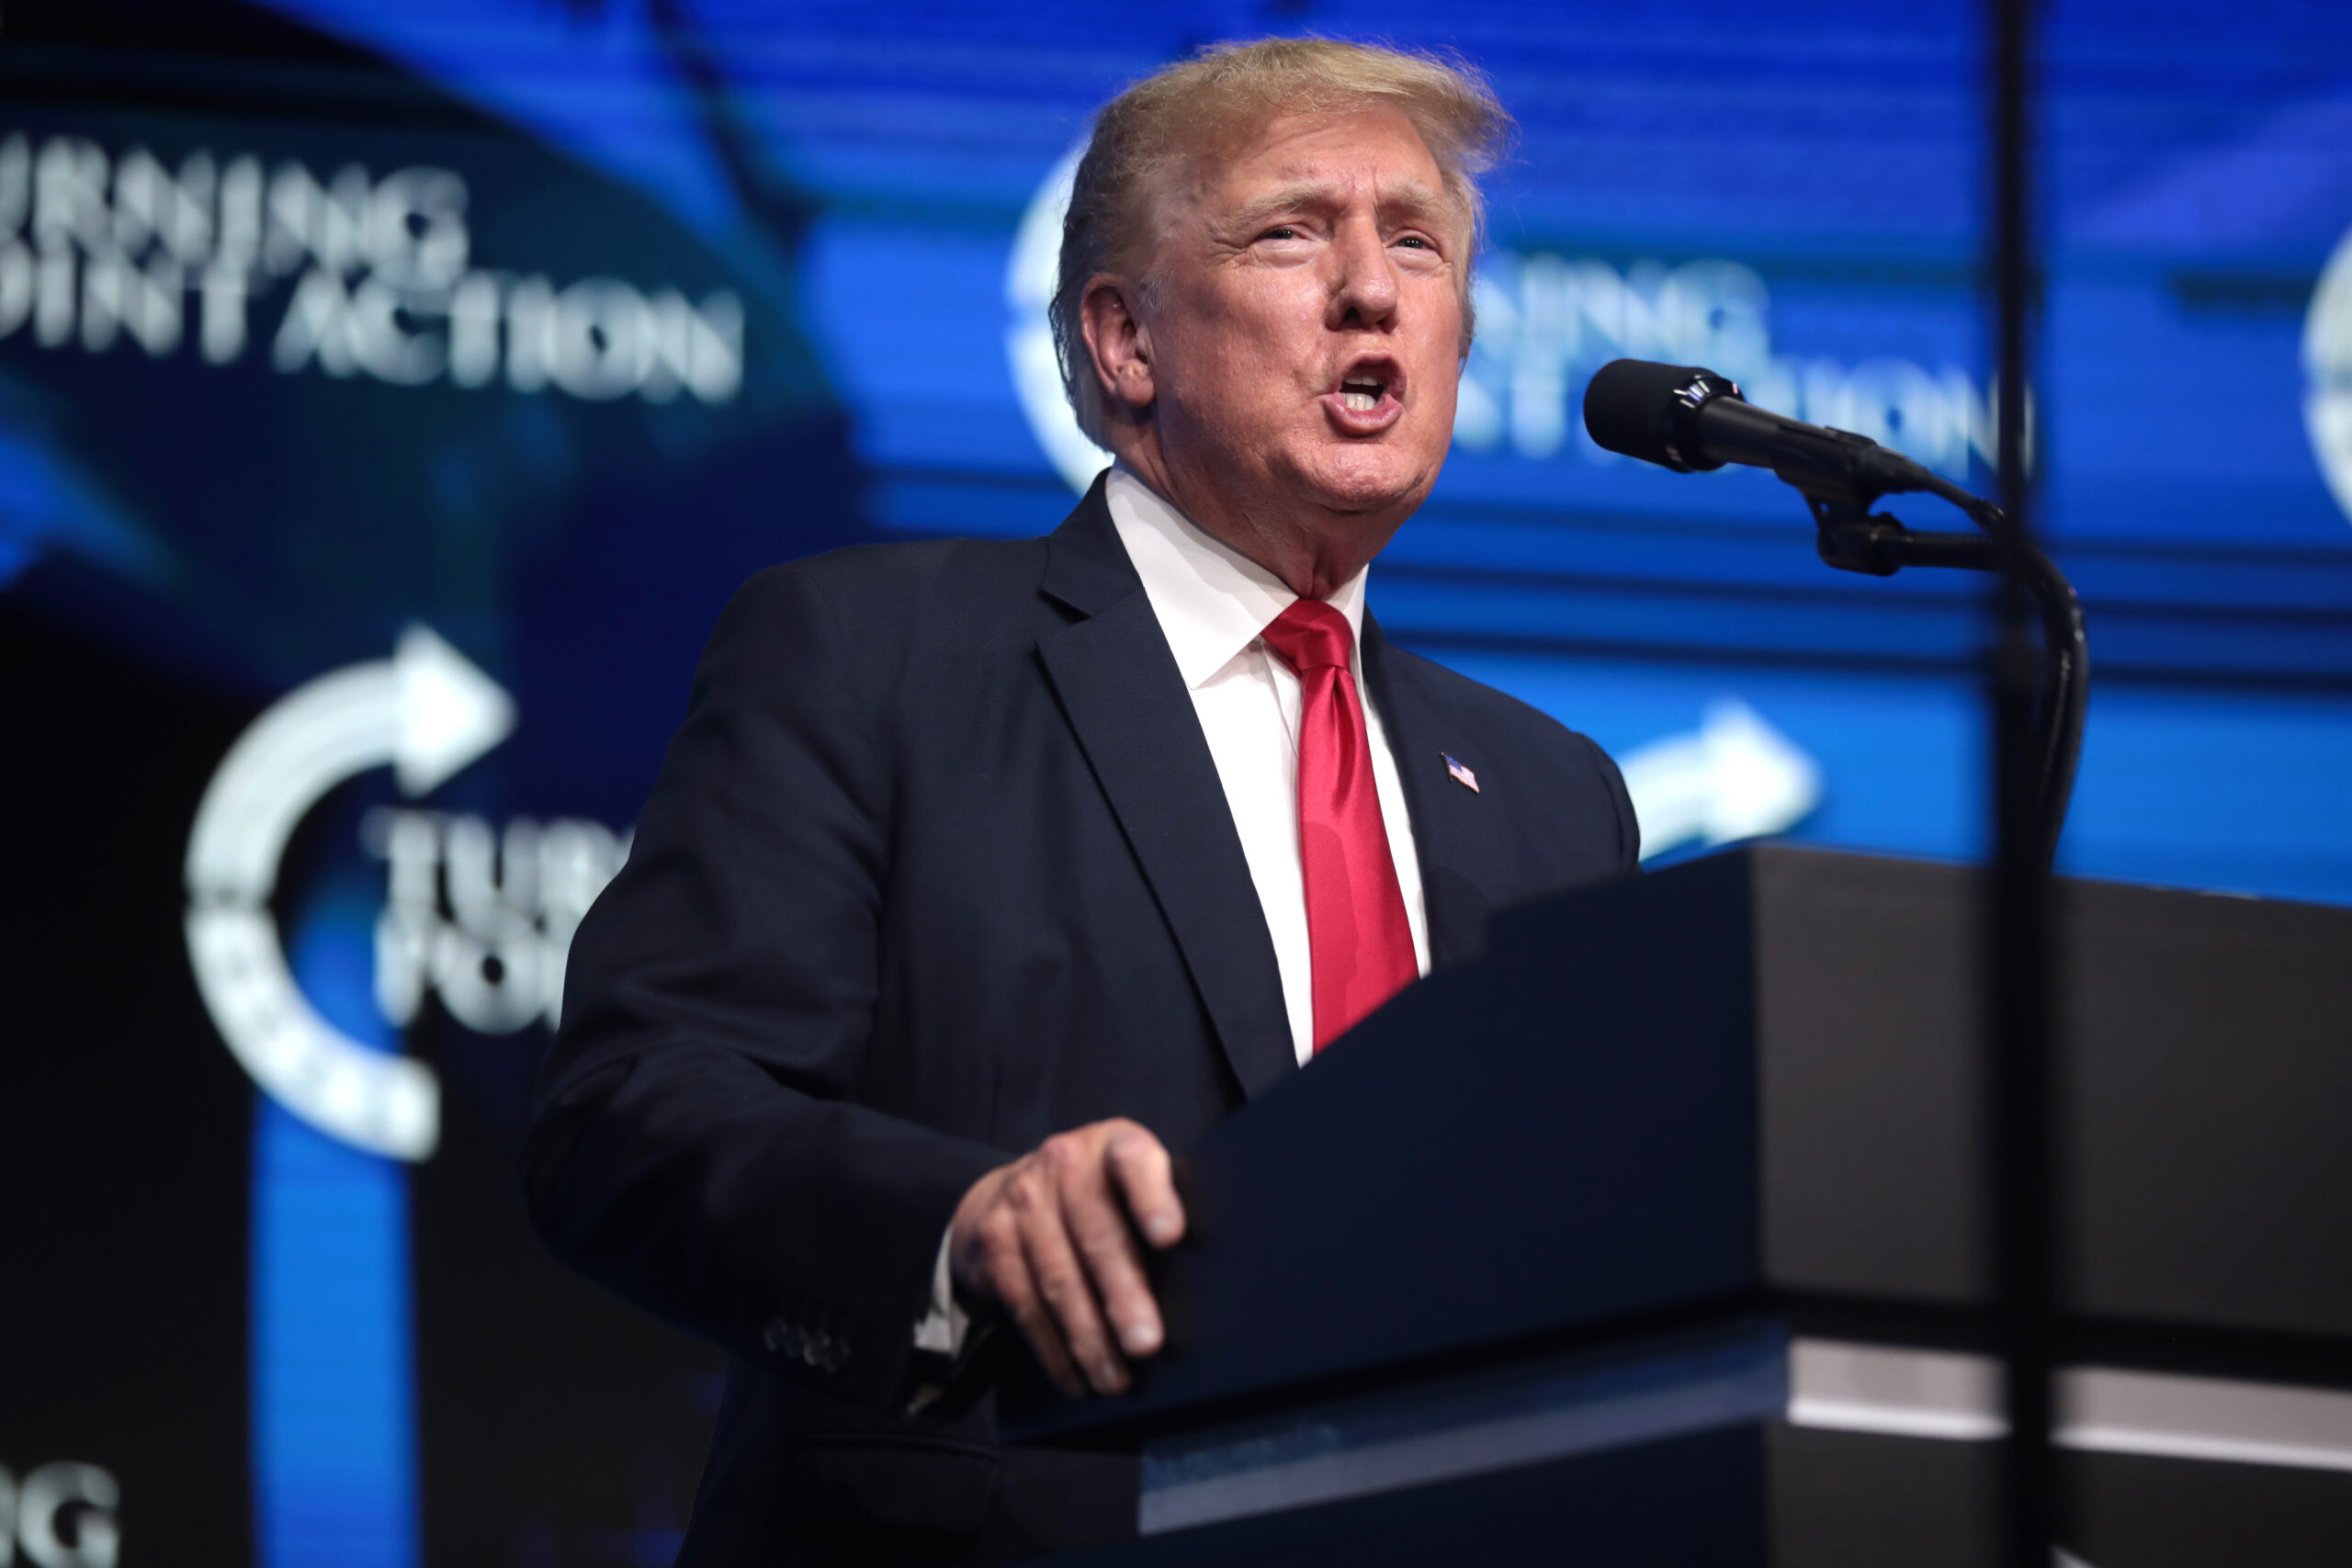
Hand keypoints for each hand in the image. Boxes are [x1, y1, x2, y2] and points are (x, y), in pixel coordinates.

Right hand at [948, 1118, 1184, 1396]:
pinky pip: (1024, 1302)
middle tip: (1147, 1344)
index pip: (1135, 1162)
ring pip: (1058, 1277)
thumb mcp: (1130, 1184)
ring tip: (1116, 1379)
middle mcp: (1065, 1163)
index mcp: (1115, 1145)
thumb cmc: (1099, 1197)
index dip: (1152, 1197)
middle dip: (1123, 1294)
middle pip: (1096, 1233)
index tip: (1171, 1237)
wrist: (1008, 1192)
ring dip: (1088, 1336)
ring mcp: (1023, 1198)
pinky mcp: (993, 1238)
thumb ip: (1161, 1212)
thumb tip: (1210, 1287)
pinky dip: (1053, 1348)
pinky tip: (1077, 1377)